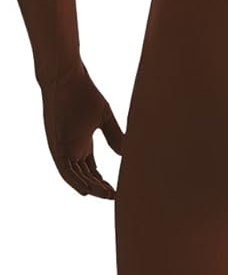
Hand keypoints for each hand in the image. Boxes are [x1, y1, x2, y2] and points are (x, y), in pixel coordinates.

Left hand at [41, 59, 124, 197]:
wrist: (66, 78)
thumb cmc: (83, 93)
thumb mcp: (104, 118)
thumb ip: (114, 136)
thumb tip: (124, 154)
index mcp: (81, 143)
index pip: (90, 170)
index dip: (102, 181)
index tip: (116, 190)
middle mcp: (70, 149)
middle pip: (84, 176)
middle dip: (99, 188)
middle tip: (114, 196)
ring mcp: (62, 148)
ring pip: (75, 176)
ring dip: (90, 188)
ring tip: (106, 195)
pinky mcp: (56, 145)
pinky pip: (64, 170)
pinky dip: (75, 182)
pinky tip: (87, 191)